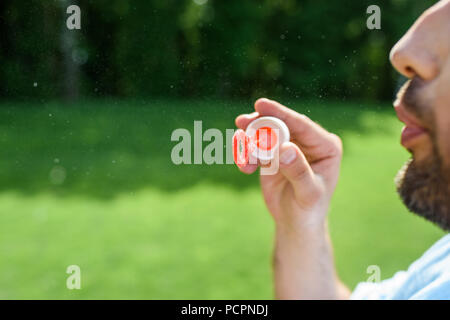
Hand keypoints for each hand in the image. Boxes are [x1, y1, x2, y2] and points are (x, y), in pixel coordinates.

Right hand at [235, 98, 342, 232]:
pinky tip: (244, 167)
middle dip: (259, 123)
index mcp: (325, 145)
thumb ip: (298, 171)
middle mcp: (307, 142)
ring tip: (243, 158)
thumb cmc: (308, 209)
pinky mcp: (272, 155)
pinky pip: (255, 147)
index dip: (280, 113)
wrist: (295, 223)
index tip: (260, 104)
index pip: (301, 125)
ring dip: (249, 141)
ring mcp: (289, 146)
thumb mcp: (307, 193)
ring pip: (264, 133)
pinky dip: (245, 154)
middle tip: (241, 123)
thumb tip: (285, 148)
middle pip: (280, 124)